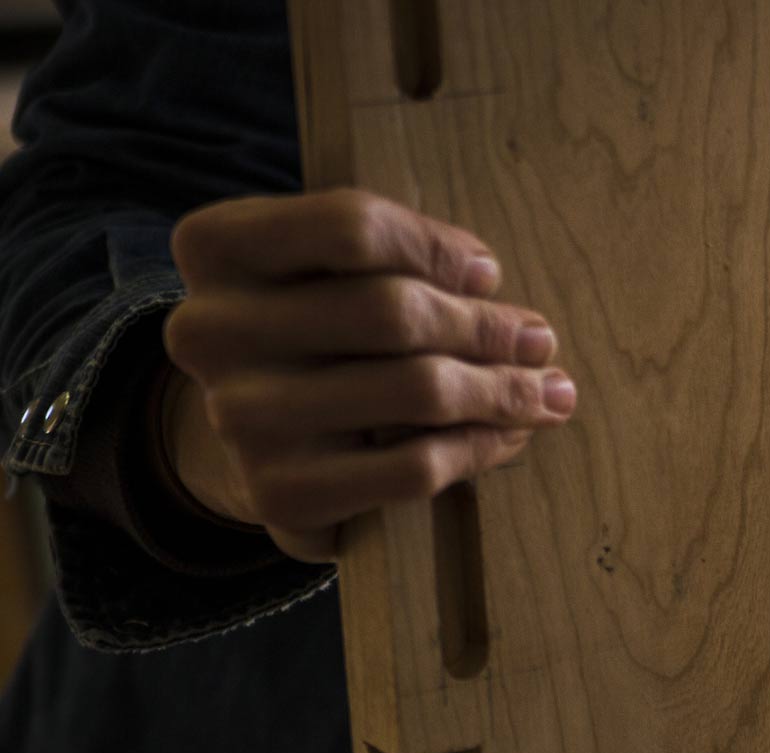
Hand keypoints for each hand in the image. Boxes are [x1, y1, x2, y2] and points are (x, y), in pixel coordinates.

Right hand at [162, 189, 575, 561]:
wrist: (257, 437)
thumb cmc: (319, 334)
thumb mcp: (334, 273)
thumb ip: (403, 265)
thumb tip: (507, 311)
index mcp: (218, 248)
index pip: (352, 227)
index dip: (438, 249)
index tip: (490, 274)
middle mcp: (208, 330)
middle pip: (393, 312)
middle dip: (488, 328)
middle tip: (541, 342)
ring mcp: (239, 417)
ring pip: (416, 390)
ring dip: (501, 391)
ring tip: (547, 393)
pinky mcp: (278, 493)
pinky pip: (414, 467)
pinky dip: (478, 448)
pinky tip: (508, 437)